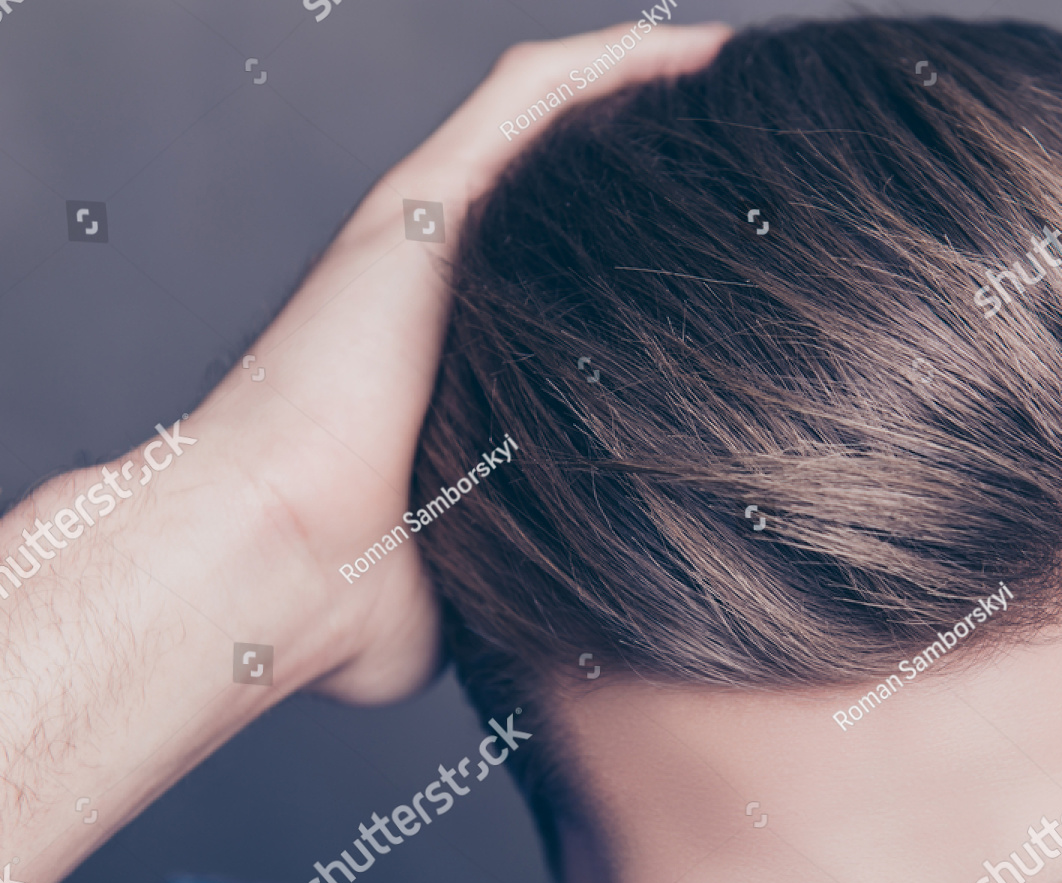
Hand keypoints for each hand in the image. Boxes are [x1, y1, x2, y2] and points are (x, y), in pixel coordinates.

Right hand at [188, 21, 732, 703]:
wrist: (273, 563)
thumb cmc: (353, 599)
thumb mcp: (476, 586)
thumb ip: (526, 576)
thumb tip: (578, 627)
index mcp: (468, 367)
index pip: (575, 290)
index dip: (659, 278)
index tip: (753, 287)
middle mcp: (450, 285)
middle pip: (576, 198)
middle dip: (668, 183)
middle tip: (770, 177)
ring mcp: (432, 234)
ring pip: (557, 127)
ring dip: (652, 106)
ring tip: (751, 97)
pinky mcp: (422, 200)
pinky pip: (531, 96)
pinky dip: (616, 68)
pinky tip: (702, 59)